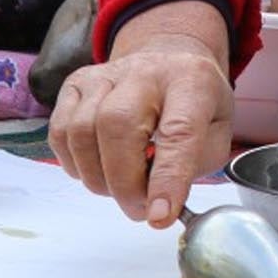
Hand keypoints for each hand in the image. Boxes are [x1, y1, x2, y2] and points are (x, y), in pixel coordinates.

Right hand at [49, 1, 233, 226]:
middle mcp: (144, 71)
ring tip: (122, 188)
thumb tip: (159, 206)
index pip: (178, 131)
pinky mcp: (75, 85)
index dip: (167, 178)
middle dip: (124, 183)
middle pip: (118, 126)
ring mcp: (104, 75)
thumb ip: (193, 168)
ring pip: (82, 132)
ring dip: (98, 178)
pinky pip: (60, 133)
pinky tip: (99, 168)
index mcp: (190, 81)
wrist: (167, 61)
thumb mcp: (217, 134)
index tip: (158, 216)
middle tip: (139, 208)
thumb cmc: (192, 104)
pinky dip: (76, 164)